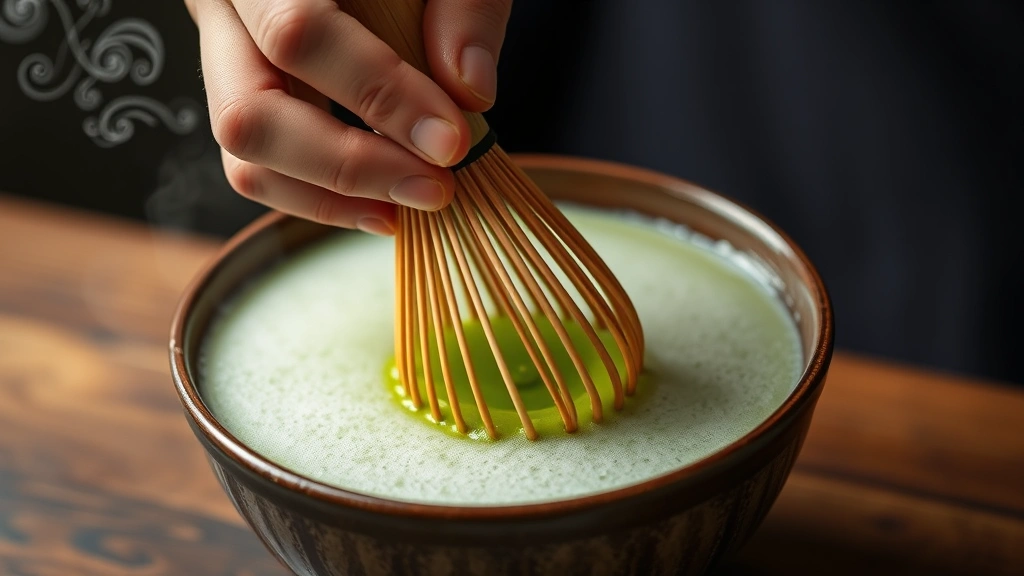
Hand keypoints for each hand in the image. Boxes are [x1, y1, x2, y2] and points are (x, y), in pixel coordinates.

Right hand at [184, 0, 511, 234]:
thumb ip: (465, 11)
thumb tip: (470, 91)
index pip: (300, 33)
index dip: (379, 95)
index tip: (450, 140)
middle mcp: (227, 9)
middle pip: (250, 109)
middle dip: (350, 164)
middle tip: (433, 188)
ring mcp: (224, 56)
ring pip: (244, 151)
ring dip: (331, 195)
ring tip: (410, 204)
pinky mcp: (240, 97)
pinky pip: (258, 168)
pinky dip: (321, 199)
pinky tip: (383, 206)